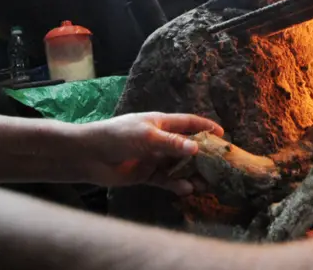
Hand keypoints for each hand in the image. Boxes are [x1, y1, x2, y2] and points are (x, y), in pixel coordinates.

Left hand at [80, 112, 222, 194]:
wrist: (88, 155)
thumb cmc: (117, 137)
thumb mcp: (147, 136)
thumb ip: (172, 143)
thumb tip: (197, 147)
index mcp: (160, 123)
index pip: (188, 123)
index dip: (205, 127)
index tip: (223, 134)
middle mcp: (160, 140)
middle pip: (187, 147)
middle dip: (203, 156)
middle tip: (220, 167)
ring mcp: (153, 158)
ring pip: (178, 166)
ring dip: (191, 174)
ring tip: (205, 183)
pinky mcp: (146, 175)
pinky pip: (166, 180)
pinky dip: (176, 185)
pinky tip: (185, 190)